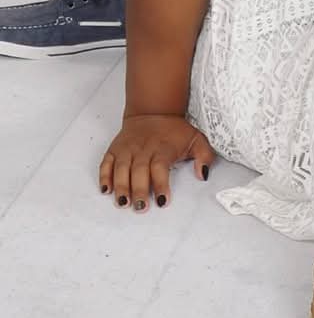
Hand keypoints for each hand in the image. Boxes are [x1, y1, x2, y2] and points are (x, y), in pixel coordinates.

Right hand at [100, 114, 215, 209]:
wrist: (154, 111)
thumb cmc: (174, 130)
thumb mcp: (196, 139)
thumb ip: (204, 156)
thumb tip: (203, 174)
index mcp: (163, 148)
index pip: (160, 167)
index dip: (161, 184)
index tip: (162, 201)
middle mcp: (143, 149)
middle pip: (139, 170)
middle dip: (139, 190)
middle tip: (140, 207)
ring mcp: (128, 149)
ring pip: (122, 168)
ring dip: (121, 186)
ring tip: (123, 202)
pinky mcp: (115, 149)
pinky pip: (107, 163)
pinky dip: (104, 176)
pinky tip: (106, 189)